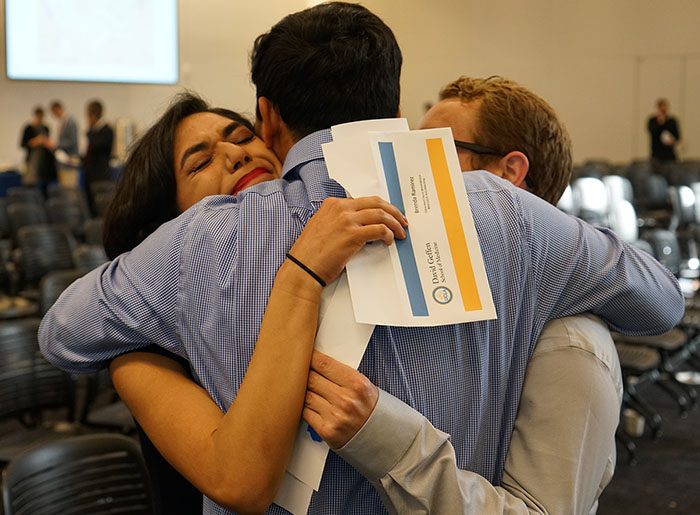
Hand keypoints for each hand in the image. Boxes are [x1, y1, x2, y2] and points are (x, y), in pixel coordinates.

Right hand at [288, 196, 406, 284]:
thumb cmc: (311, 254)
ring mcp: (347, 220)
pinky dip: (388, 235)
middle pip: (376, 203)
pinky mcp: (353, 235)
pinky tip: (389, 241)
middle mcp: (340, 208)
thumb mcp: (323, 227)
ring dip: (394, 224)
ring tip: (400, 233)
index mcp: (333, 204)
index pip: (365, 200)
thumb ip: (339, 220)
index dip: (381, 207)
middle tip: (402, 221)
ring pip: (381, 215)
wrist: (303, 268)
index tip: (390, 215)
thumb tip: (361, 224)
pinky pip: (379, 230)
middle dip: (393, 212)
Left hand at [303, 350, 378, 448]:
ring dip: (303, 391)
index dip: (310, 357)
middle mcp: (345, 399)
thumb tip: (317, 363)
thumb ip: (341, 374)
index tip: (304, 355)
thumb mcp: (364, 384)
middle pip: (311, 378)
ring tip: (307, 389)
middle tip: (302, 371)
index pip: (324, 364)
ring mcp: (335, 416)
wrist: (381, 436)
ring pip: (306, 395)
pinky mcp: (327, 430)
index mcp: (356, 384)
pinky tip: (310, 404)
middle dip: (304, 374)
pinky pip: (306, 413)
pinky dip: (305, 407)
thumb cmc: (371, 409)